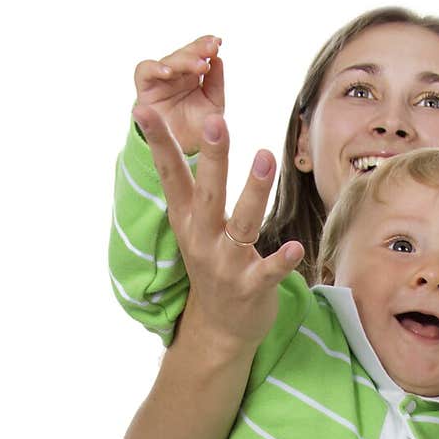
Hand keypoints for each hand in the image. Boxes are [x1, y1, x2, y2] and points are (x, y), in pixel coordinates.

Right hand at [132, 105, 303, 349]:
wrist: (219, 329)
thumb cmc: (212, 264)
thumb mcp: (194, 227)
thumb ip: (193, 187)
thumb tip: (192, 137)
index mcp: (186, 221)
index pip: (170, 176)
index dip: (158, 143)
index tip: (143, 109)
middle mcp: (202, 239)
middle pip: (207, 193)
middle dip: (212, 157)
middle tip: (215, 121)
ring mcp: (226, 265)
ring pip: (241, 224)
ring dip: (253, 191)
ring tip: (265, 156)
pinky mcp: (252, 288)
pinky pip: (269, 271)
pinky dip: (282, 260)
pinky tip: (296, 247)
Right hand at [134, 35, 225, 155]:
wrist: (183, 155)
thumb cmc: (199, 131)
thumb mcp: (214, 106)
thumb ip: (216, 84)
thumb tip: (219, 59)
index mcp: (192, 76)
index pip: (197, 54)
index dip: (205, 45)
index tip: (218, 43)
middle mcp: (176, 76)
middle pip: (183, 54)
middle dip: (197, 49)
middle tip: (211, 49)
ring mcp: (160, 81)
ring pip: (168, 61)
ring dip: (183, 60)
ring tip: (200, 65)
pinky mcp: (145, 90)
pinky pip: (145, 72)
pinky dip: (155, 69)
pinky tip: (169, 72)